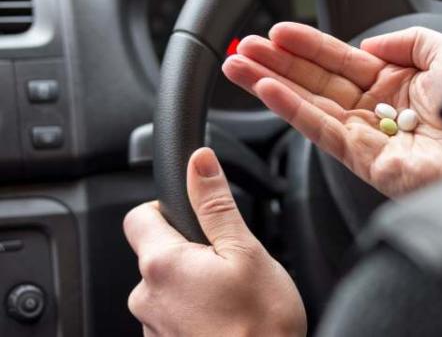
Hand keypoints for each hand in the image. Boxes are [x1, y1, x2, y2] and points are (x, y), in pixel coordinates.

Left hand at [124, 148, 305, 336]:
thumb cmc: (261, 324)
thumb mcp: (246, 251)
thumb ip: (216, 204)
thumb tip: (199, 162)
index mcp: (163, 264)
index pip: (138, 216)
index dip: (166, 208)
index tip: (194, 218)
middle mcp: (147, 297)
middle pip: (156, 253)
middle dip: (189, 251)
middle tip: (228, 264)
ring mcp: (152, 327)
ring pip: (167, 287)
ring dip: (193, 284)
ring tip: (231, 296)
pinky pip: (173, 316)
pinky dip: (195, 312)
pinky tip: (225, 319)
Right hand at [222, 23, 441, 196]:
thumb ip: (405, 41)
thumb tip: (368, 43)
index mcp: (397, 85)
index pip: (341, 62)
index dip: (309, 45)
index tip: (278, 31)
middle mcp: (379, 110)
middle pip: (317, 83)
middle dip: (277, 64)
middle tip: (242, 48)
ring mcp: (370, 137)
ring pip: (311, 106)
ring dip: (272, 85)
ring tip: (237, 65)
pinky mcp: (367, 161)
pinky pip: (322, 131)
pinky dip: (292, 110)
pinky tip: (267, 90)